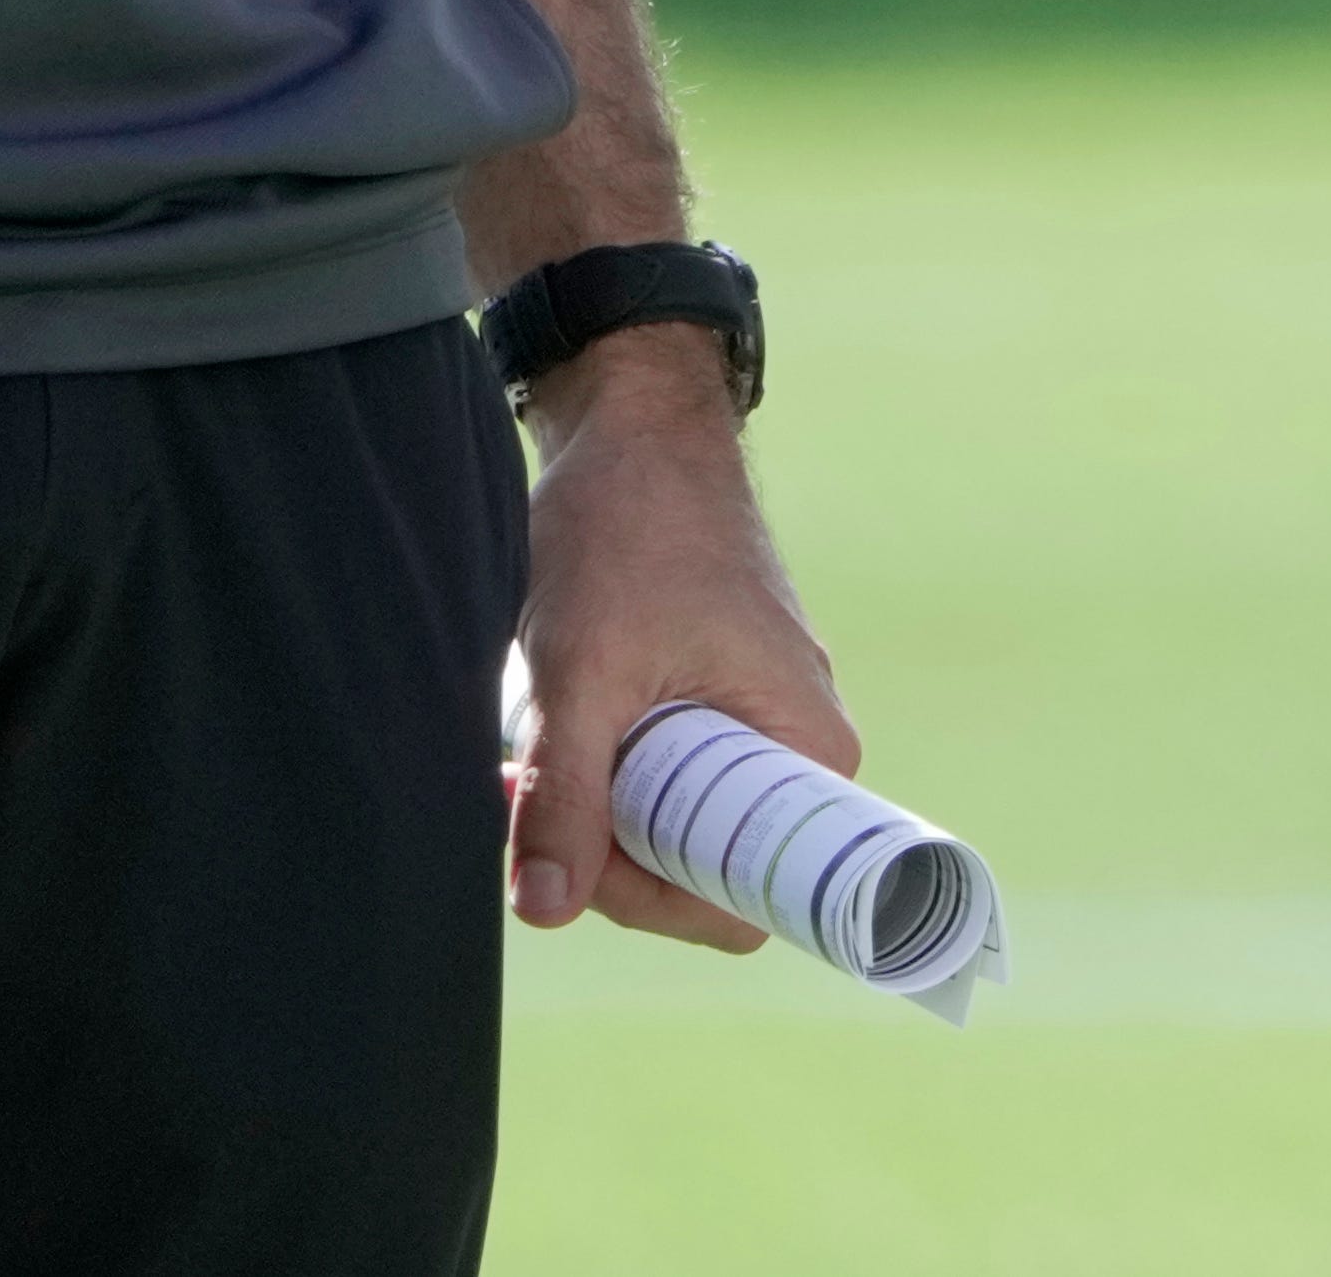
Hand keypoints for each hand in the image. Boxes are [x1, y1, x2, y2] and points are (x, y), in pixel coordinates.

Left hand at [503, 326, 848, 953]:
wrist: (632, 422)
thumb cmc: (629, 529)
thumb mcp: (584, 670)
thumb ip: (567, 794)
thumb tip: (545, 907)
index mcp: (808, 747)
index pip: (746, 900)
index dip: (653, 898)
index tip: (578, 850)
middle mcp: (796, 740)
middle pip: (700, 866)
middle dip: (604, 849)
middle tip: (522, 796)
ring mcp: (755, 714)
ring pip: (670, 818)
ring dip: (591, 804)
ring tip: (523, 756)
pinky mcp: (715, 691)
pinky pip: (663, 769)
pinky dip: (602, 762)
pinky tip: (551, 723)